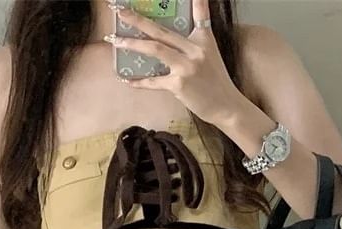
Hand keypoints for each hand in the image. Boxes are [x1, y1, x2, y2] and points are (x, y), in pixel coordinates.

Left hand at [108, 0, 245, 126]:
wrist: (226, 106)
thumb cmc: (216, 81)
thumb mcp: (210, 55)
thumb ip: (193, 42)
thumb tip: (171, 36)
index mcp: (203, 40)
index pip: (199, 13)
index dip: (195, 0)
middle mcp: (194, 50)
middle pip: (162, 31)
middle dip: (138, 20)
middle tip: (120, 12)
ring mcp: (186, 67)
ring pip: (155, 49)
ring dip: (132, 44)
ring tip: (115, 40)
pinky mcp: (179, 85)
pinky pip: (155, 81)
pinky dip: (140, 81)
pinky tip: (127, 79)